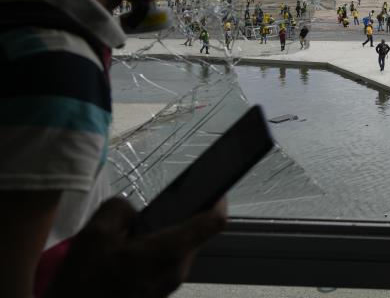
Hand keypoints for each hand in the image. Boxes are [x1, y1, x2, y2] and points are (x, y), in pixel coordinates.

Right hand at [43, 196, 226, 297]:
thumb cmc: (83, 283)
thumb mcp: (94, 235)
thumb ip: (119, 209)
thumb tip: (133, 213)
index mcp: (170, 250)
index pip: (214, 222)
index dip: (219, 201)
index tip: (213, 190)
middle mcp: (178, 270)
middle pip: (194, 236)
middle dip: (177, 220)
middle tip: (151, 212)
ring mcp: (169, 287)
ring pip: (177, 252)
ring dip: (161, 239)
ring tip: (129, 236)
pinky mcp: (158, 297)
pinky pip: (164, 267)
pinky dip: (152, 256)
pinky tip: (124, 257)